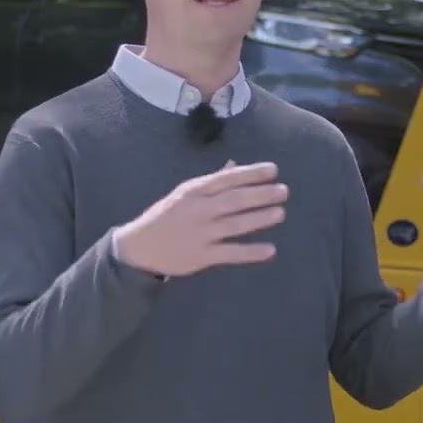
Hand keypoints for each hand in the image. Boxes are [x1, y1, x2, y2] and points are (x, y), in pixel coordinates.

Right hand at [116, 160, 287, 276]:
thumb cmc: (166, 216)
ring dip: (260, 218)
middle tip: (284, 191)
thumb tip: (236, 166)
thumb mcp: (184, 193)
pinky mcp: (201, 256)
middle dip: (261, 194)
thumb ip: (212, 182)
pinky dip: (250, 252)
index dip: (251, 173)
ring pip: (236, 224)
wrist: (139, 247)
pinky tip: (270, 250)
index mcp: (194, 190)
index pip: (227, 178)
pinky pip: (230, 253)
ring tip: (281, 212)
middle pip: (235, 200)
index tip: (273, 170)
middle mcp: (199, 210)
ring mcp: (200, 233)